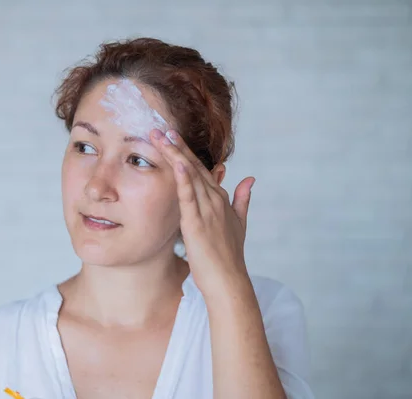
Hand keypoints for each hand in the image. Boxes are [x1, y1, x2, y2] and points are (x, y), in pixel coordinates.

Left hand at [149, 129, 254, 294]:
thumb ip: (243, 199)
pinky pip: (189, 196)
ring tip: (162, 135)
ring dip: (176, 154)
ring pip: (190, 176)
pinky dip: (184, 178)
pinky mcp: (198, 223)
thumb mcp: (238, 223)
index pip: (202, 170)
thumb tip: (250, 179)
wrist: (229, 281)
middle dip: (178, 146)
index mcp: (221, 200)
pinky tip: (177, 162)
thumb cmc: (229, 256)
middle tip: (161, 127)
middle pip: (194, 167)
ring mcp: (207, 210)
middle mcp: (215, 200)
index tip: (173, 136)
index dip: (187, 152)